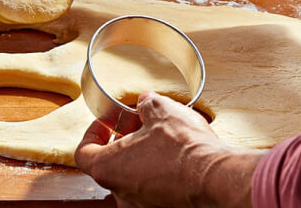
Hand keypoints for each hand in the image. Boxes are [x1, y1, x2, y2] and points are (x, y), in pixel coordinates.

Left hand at [76, 93, 259, 207]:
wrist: (217, 177)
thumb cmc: (184, 149)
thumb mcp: (161, 110)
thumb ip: (145, 104)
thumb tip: (146, 103)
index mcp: (108, 168)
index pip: (84, 152)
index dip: (93, 133)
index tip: (107, 122)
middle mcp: (121, 193)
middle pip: (111, 164)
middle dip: (125, 141)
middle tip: (141, 124)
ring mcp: (143, 205)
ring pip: (134, 177)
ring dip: (143, 156)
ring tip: (163, 138)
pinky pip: (154, 188)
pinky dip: (160, 172)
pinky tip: (177, 156)